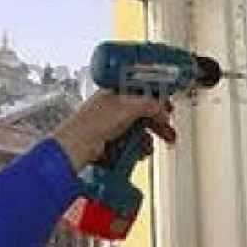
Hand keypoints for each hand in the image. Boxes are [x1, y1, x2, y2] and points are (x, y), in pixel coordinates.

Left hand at [53, 90, 175, 170]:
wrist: (77, 145)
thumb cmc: (95, 121)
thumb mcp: (128, 107)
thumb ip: (149, 105)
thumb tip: (161, 108)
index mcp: (116, 93)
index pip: (142, 93)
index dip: (157, 101)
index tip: (169, 109)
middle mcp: (113, 107)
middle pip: (142, 114)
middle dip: (157, 124)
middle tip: (170, 133)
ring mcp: (110, 125)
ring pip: (137, 130)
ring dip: (147, 139)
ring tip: (149, 148)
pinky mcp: (109, 141)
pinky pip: (129, 143)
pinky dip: (136, 148)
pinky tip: (139, 153)